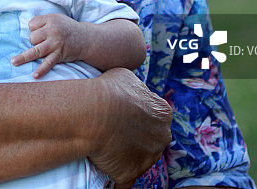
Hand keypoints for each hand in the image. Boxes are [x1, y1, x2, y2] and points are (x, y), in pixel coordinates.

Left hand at [11, 13, 83, 78]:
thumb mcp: (56, 19)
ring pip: (36, 50)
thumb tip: (27, 32)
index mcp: (51, 19)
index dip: (34, 30)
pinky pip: (48, 63)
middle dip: (34, 42)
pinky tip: (35, 75)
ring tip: (14, 62)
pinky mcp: (60, 55)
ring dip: (24, 57)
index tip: (41, 32)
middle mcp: (53, 31)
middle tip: (45, 42)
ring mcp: (56, 44)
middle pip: (32, 38)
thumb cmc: (67, 29)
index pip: (32, 25)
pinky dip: (42, 69)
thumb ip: (43, 23)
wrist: (86, 39)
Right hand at [88, 68, 172, 187]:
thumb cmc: (108, 90)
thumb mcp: (127, 78)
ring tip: (106, 149)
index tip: (122, 116)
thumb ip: (136, 90)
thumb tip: (133, 93)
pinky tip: (106, 173)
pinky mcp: (131, 173)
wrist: (94, 112)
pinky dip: (117, 178)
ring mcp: (148, 157)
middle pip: (151, 139)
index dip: (137, 116)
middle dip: (136, 137)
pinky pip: (124, 180)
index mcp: (162, 112)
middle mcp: (161, 136)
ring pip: (140, 159)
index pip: (154, 117)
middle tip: (114, 131)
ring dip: (126, 155)